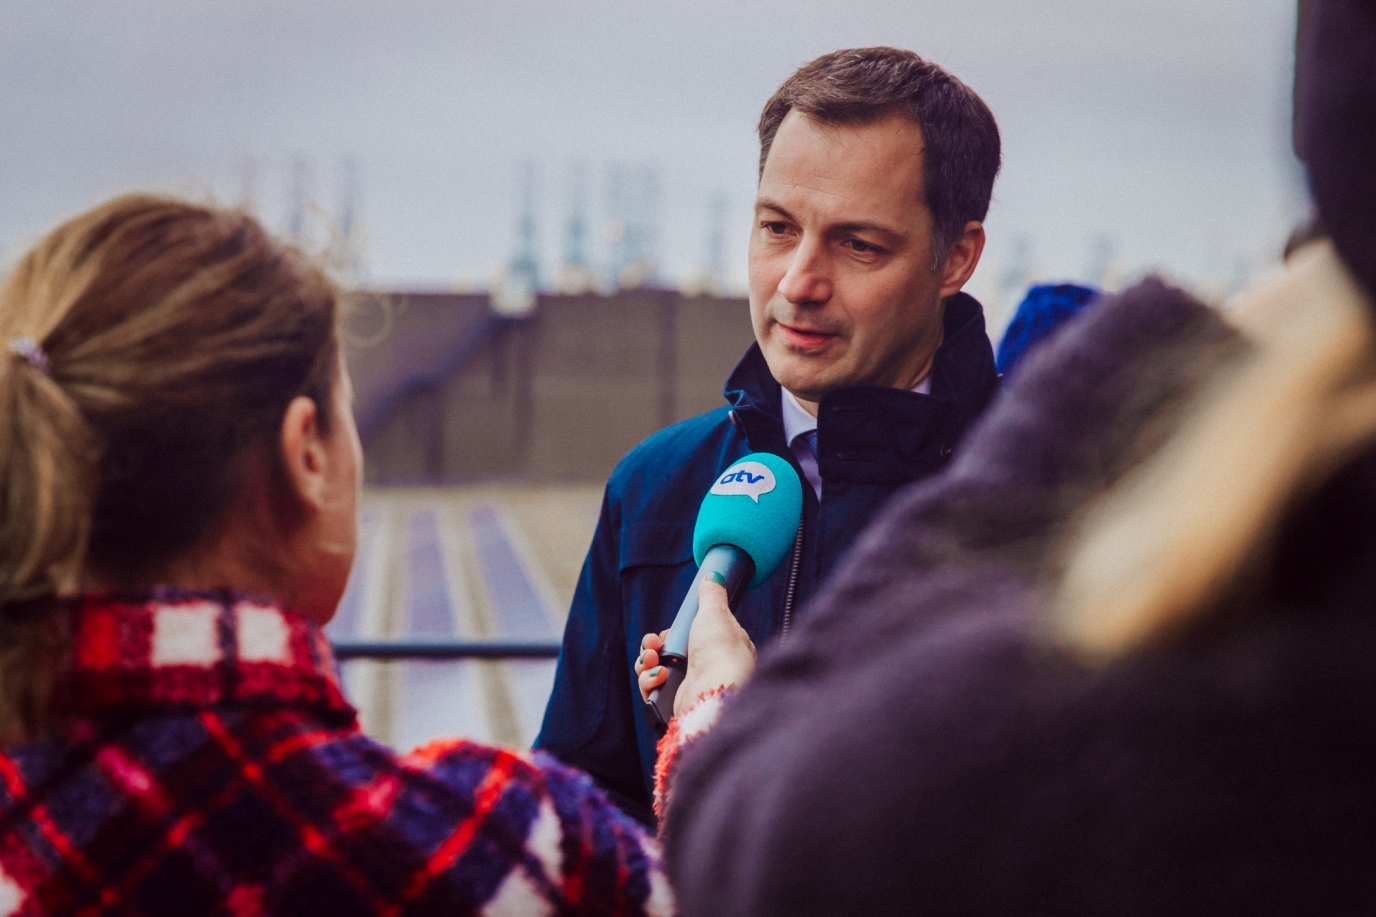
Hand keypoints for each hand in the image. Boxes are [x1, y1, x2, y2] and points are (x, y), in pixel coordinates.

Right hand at [635, 577, 756, 715]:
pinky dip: (649, 682)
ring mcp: (690, 689)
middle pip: (668, 654)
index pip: (690, 638)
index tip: (666, 632)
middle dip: (653, 647)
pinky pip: (653, 691)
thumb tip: (713, 577)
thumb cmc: (720, 651)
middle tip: (652, 645)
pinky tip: (659, 678)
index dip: (673, 634)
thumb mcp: (716, 614)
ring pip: (655, 672)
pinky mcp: (675, 704)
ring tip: (651, 660)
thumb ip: (711, 595)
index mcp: (721, 650)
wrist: (714, 690)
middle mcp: (706, 671)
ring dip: (646, 663)